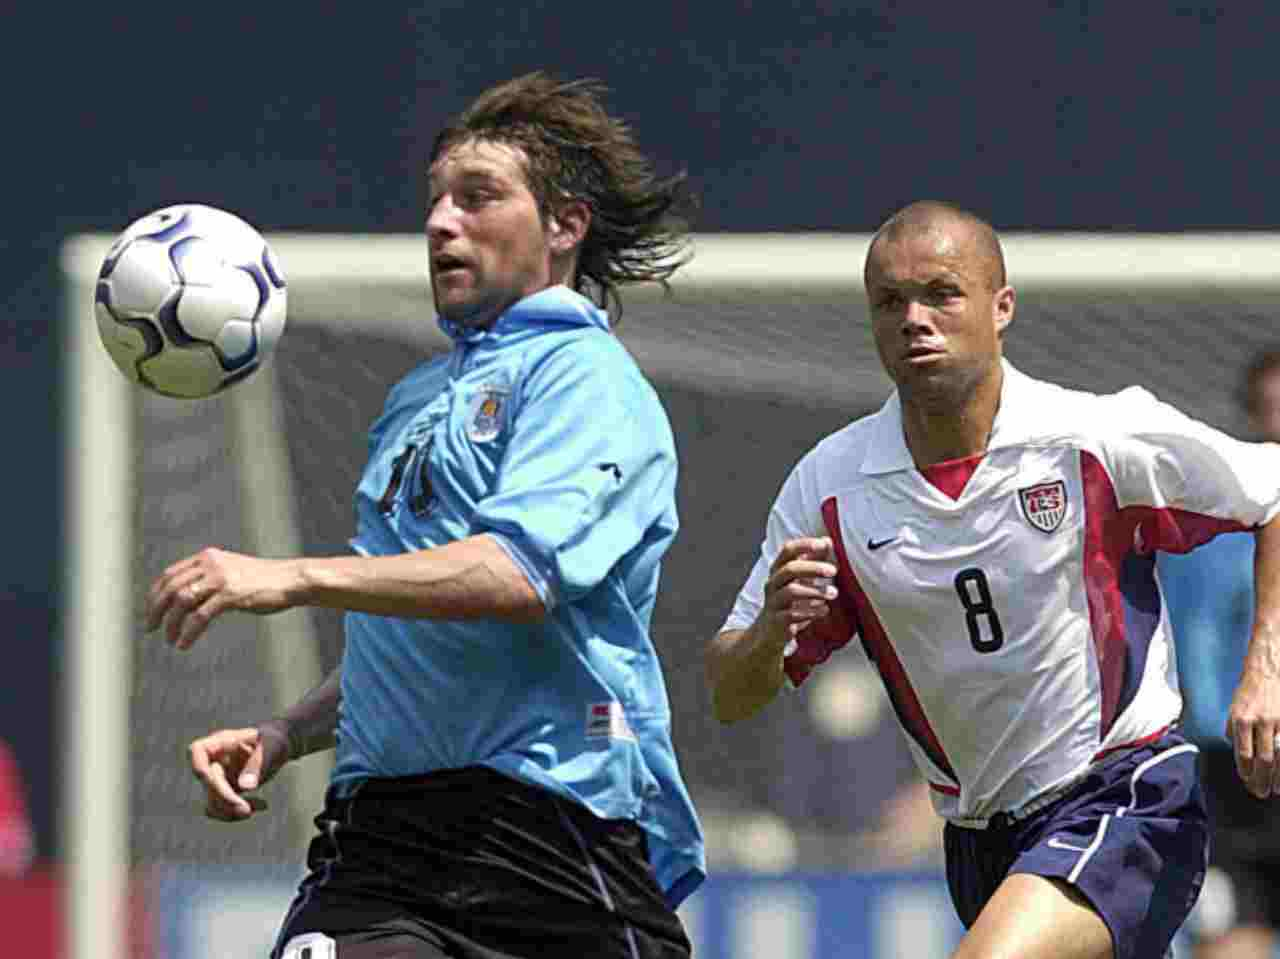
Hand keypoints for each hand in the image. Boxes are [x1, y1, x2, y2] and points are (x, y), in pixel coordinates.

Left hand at [145, 547, 298, 648]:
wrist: (290, 580)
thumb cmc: (263, 580)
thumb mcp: (231, 573)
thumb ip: (209, 580)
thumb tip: (184, 601)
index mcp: (208, 557)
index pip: (169, 574)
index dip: (155, 595)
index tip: (151, 612)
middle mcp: (211, 564)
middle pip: (171, 587)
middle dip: (156, 610)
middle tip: (150, 628)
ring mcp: (221, 579)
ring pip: (181, 602)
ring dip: (170, 624)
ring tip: (169, 640)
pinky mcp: (231, 595)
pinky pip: (200, 617)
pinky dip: (188, 633)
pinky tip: (184, 644)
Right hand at [189, 723, 290, 821]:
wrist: (278, 748)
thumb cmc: (274, 742)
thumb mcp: (271, 748)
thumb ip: (258, 765)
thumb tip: (244, 787)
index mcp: (221, 742)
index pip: (198, 751)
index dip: (203, 770)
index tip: (221, 786)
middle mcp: (214, 759)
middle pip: (207, 783)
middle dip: (226, 799)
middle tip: (248, 811)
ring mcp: (217, 776)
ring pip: (212, 801)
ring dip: (232, 811)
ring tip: (261, 806)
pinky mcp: (224, 791)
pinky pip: (222, 808)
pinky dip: (238, 812)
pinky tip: (261, 805)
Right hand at [761, 536, 837, 644]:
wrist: (769, 631)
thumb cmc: (789, 600)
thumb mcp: (800, 579)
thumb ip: (813, 560)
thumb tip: (828, 541)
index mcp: (779, 569)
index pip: (788, 550)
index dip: (804, 545)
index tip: (824, 544)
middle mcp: (773, 583)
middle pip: (789, 569)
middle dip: (813, 568)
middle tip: (834, 570)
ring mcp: (773, 602)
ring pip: (791, 591)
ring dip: (815, 591)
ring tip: (833, 593)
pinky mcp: (777, 620)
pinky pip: (792, 614)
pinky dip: (811, 612)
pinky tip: (824, 610)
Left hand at [1226, 659, 1279, 797]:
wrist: (1267, 671)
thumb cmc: (1249, 692)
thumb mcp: (1233, 710)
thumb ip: (1234, 732)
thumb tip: (1238, 754)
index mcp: (1241, 719)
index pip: (1243, 754)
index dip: (1246, 772)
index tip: (1248, 783)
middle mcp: (1260, 721)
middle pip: (1263, 760)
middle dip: (1262, 780)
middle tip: (1261, 793)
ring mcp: (1278, 722)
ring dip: (1277, 777)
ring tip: (1275, 789)